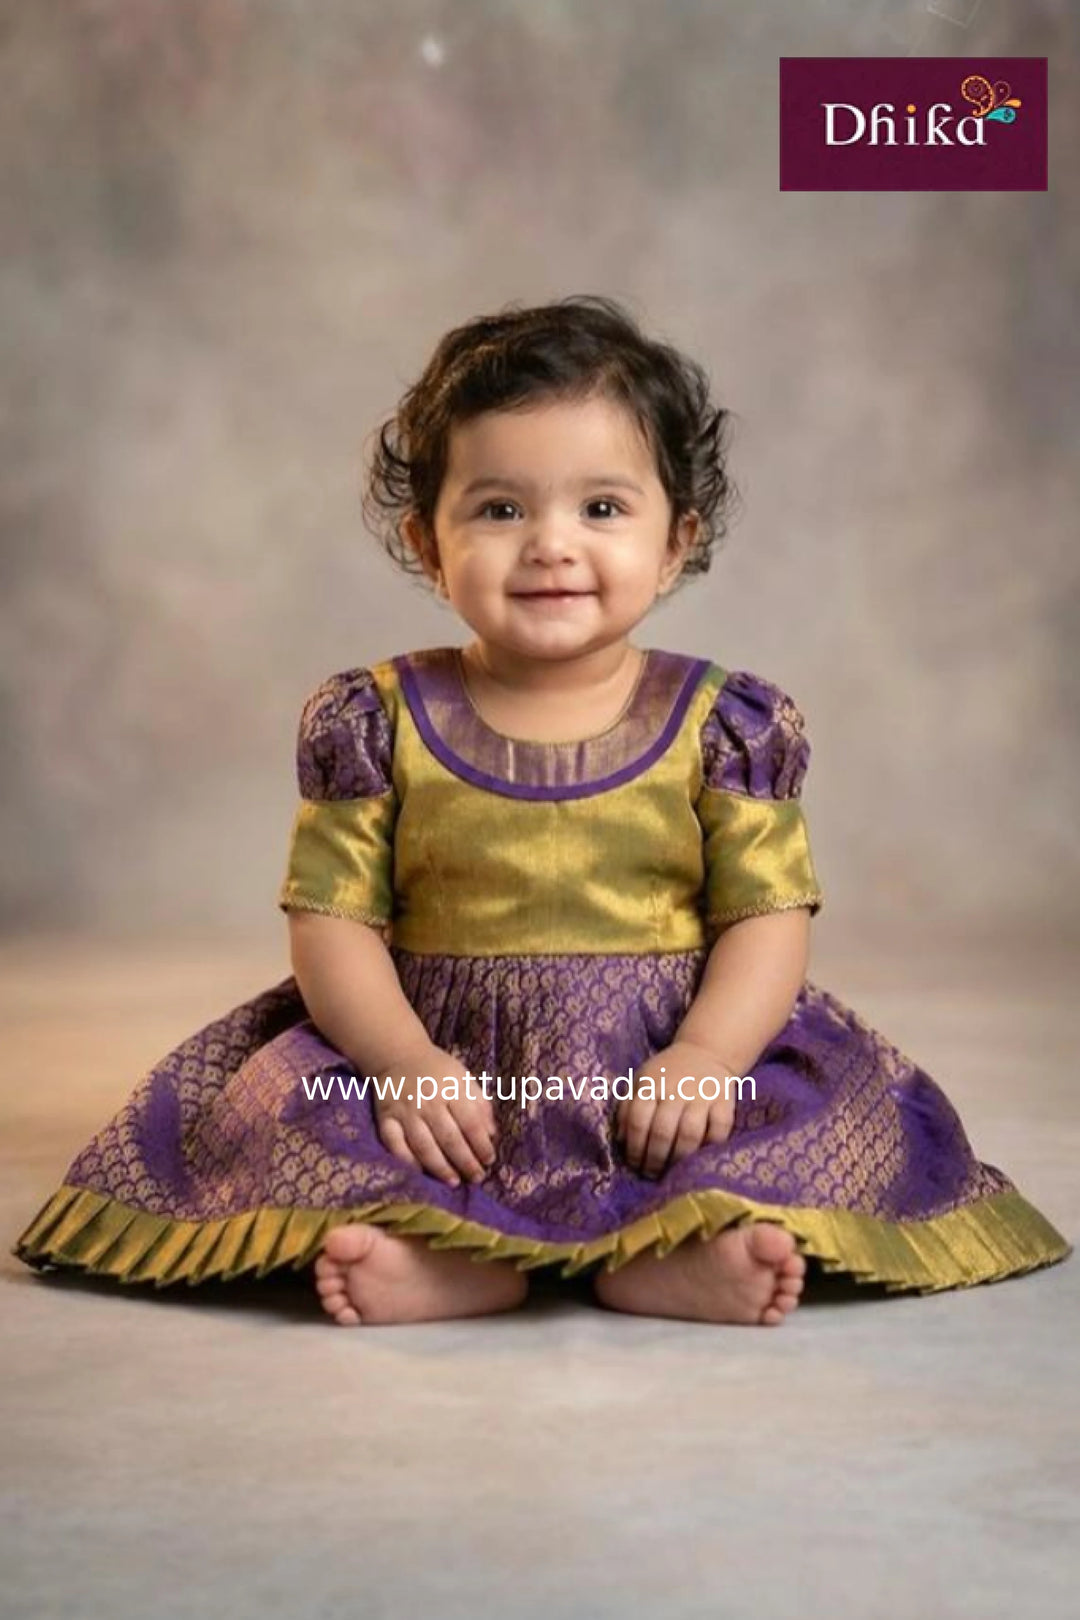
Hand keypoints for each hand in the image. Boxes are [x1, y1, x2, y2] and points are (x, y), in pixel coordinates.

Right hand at [372, 1043, 496, 1187]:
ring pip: (424, 1146)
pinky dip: (407, 1161)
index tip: (490, 1160)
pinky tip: (421, 1173)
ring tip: (454, 1182)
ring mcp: (405, 1111)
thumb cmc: (437, 1070)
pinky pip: (395, 1145)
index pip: (470, 1123)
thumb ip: (480, 1104)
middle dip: (466, 1162)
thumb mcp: (463, 1078)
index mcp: (451, 1088)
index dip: (481, 1145)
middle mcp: (428, 1100)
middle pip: (449, 1138)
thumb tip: (491, 1135)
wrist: (398, 1055)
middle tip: (477, 1177)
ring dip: (441, 1168)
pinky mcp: (385, 1118)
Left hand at [615, 1041, 736, 1179]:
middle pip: (662, 1131)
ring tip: (672, 1172)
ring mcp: (702, 1094)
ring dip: (679, 1158)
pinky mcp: (725, 1100)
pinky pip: (720, 1128)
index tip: (634, 1164)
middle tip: (651, 1174)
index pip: (637, 1120)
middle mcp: (676, 1088)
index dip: (633, 1147)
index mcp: (651, 1083)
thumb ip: (627, 1108)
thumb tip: (620, 1141)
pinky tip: (700, 1156)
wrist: (704, 1052)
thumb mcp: (641, 1082)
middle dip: (654, 1159)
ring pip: (690, 1133)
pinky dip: (711, 1145)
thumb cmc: (666, 1074)